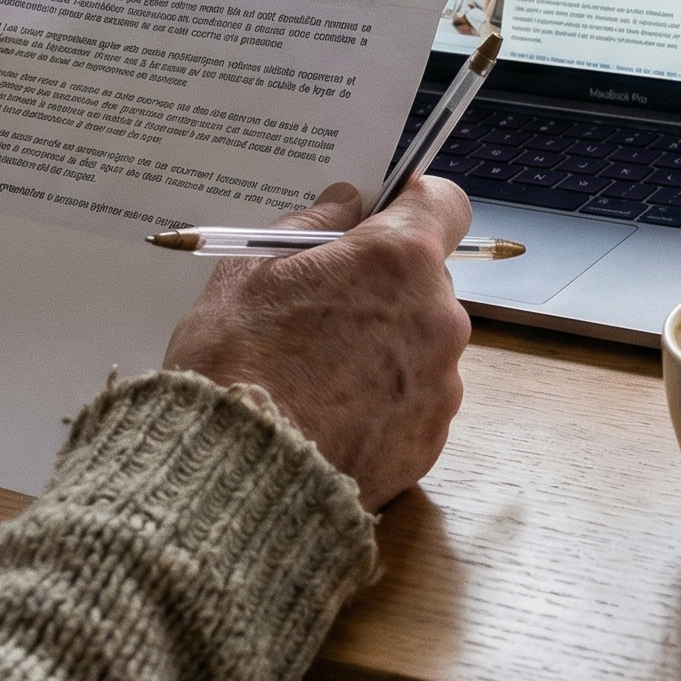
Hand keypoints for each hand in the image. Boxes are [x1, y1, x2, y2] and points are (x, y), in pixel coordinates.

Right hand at [164, 177, 472, 509]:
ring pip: (423, 341)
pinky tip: (332, 411)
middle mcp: (438, 316)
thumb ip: (313, 225)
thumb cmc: (236, 363)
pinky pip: (416, 398)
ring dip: (387, 343)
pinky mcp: (431, 439)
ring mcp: (442, 383)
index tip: (381, 217)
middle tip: (326, 305)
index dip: (412, 204)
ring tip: (320, 370)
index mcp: (399, 260)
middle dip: (387, 283)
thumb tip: (348, 204)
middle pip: (428, 278)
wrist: (235, 478)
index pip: (444, 202)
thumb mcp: (252, 268)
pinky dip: (385, 397)